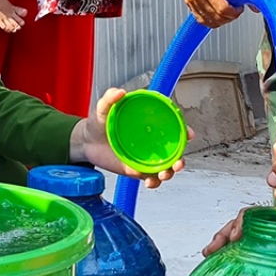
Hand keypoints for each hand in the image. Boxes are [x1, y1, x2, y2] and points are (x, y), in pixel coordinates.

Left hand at [72, 88, 189, 188]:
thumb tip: (119, 92)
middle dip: (181, 158)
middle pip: (174, 151)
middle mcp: (152, 141)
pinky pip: (151, 178)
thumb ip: (109, 98)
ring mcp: (146, 157)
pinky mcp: (137, 170)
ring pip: (166, 167)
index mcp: (149, 124)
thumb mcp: (103, 109)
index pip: (173, 126)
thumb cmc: (99, 122)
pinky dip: (154, 182)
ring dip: (170, 173)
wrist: (86, 142)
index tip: (189, 134)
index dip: (184, 130)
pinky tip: (150, 183)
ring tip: (163, 175)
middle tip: (178, 163)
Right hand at [185, 0, 252, 27]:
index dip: (235, 12)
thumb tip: (256, 7)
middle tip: (234, 7)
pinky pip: (201, 20)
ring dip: (221, 19)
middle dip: (229, 16)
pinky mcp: (189, 2)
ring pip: (209, 22)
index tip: (239, 7)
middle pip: (216, 18)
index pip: (222, 10)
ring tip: (226, 8)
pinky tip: (218, 12)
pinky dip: (212, 19)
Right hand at [203, 204, 275, 256]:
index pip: (254, 214)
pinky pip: (245, 241)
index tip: (237, 235)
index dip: (243, 223)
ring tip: (210, 252)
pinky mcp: (267, 240)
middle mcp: (270, 221)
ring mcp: (266, 231)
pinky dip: (230, 247)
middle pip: (240, 222)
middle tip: (213, 247)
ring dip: (222, 239)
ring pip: (239, 231)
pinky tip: (220, 255)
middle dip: (224, 233)